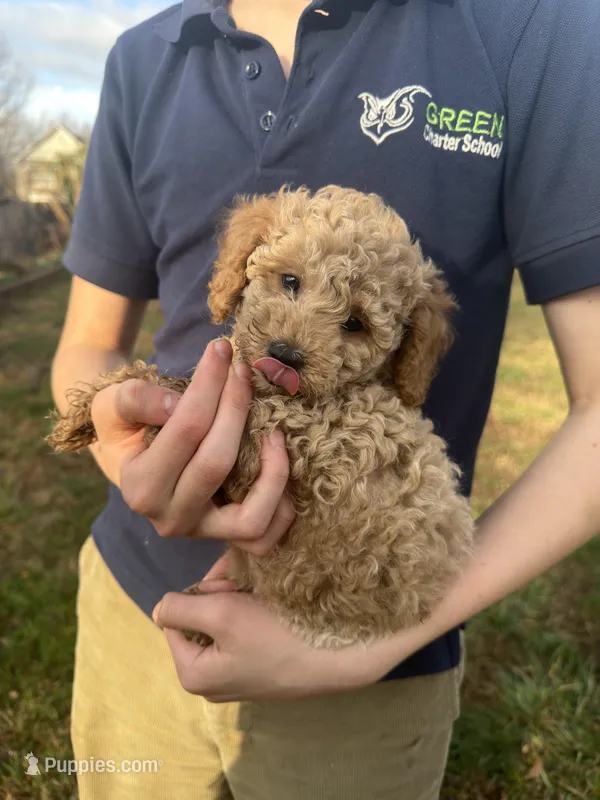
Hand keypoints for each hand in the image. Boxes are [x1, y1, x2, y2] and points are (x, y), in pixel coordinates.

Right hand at [90, 339, 294, 553]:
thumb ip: (135, 399)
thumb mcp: (112, 405)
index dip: (208, 385)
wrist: (130, 458)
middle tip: (244, 371)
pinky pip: (265, 536)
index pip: (185, 429)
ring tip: (274, 431)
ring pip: (250, 518)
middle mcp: (170, 518)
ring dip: (272, 471)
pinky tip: (278, 462)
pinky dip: (282, 504)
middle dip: (236, 407)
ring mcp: (201, 532)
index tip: (221, 349)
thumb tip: (177, 404)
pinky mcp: (226, 538)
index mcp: (139, 486)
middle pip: (217, 462)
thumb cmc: (126, 427)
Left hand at [153, 588, 408, 701]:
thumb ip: (179, 608)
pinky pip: (243, 632)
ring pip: (222, 621)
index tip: (228, 589)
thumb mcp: (220, 614)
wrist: (338, 657)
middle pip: (197, 619)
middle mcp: (210, 680)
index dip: (198, 593)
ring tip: (260, 592)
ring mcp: (237, 675)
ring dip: (236, 599)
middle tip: (245, 589)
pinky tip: (270, 604)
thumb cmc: (275, 635)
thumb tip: (158, 609)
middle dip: (218, 594)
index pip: (173, 617)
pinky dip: (252, 612)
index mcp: (192, 674)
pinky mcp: (261, 667)